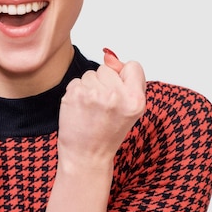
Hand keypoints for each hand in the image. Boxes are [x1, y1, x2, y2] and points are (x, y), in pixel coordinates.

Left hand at [57, 48, 145, 167]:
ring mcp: (94, 94)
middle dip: (104, 83)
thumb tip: (110, 57)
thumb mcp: (131, 109)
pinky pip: (77, 80)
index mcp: (136, 99)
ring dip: (89, 88)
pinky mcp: (75, 94)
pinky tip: (81, 109)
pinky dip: (77, 92)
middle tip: (103, 106)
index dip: (124, 77)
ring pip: (90, 74)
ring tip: (92, 109)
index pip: (133, 65)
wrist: (87, 154)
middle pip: (107, 68)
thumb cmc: (108, 132)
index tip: (119, 94)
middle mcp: (116, 95)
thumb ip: (129, 81)